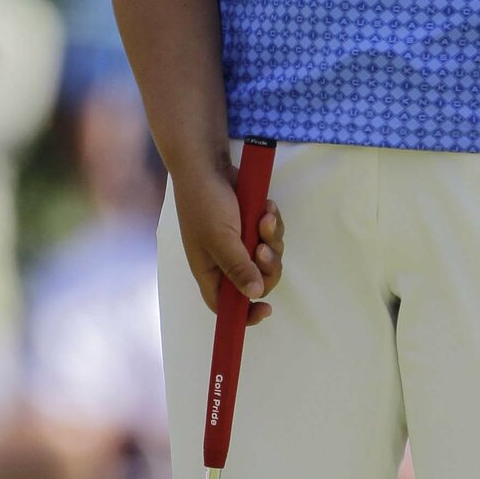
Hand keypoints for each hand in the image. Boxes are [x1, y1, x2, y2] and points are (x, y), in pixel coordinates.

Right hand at [172, 161, 284, 325]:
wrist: (208, 164)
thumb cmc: (205, 203)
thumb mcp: (220, 238)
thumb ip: (238, 267)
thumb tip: (254, 295)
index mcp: (210, 271)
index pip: (226, 306)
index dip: (245, 313)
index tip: (266, 309)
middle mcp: (226, 261)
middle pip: (258, 281)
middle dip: (267, 266)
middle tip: (265, 247)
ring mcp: (241, 243)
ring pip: (270, 257)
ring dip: (273, 239)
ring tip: (266, 218)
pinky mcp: (253, 227)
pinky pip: (274, 236)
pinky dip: (273, 224)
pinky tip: (267, 207)